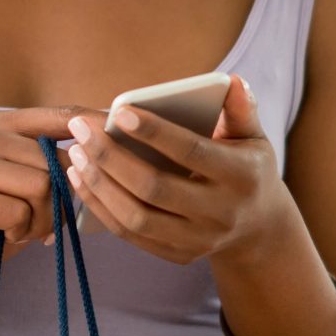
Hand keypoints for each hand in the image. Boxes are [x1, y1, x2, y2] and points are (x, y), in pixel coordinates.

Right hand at [0, 105, 108, 305]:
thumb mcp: (31, 182)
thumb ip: (57, 159)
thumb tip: (105, 141)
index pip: (59, 116)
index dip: (95, 125)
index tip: (124, 129)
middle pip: (53, 160)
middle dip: (56, 200)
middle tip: (35, 219)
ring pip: (40, 186)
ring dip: (40, 219)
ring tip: (19, 227)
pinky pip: (19, 213)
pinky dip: (21, 232)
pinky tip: (2, 234)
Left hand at [63, 76, 289, 267]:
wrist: (260, 227)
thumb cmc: (248, 168)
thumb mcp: (253, 137)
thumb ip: (241, 109)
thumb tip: (233, 80)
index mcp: (241, 176)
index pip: (191, 152)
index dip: (154, 132)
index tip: (119, 112)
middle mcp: (220, 213)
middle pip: (155, 188)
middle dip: (111, 157)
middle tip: (81, 130)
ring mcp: (199, 240)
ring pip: (137, 216)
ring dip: (99, 184)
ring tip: (75, 153)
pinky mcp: (179, 255)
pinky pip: (130, 234)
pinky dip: (100, 207)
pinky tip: (81, 180)